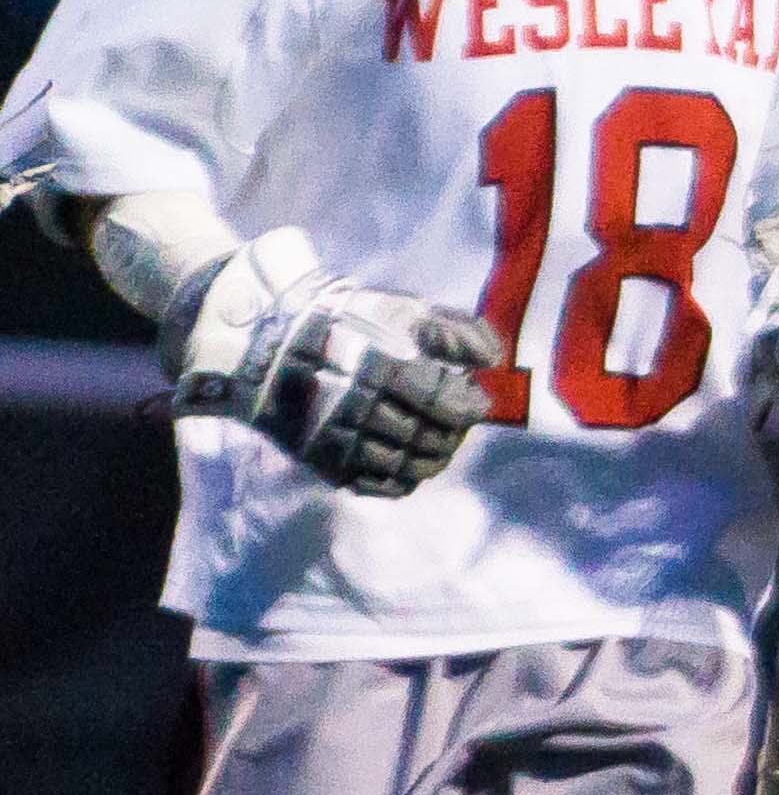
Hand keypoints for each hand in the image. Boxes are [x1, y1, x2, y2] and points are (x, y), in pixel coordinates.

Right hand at [158, 231, 496, 496]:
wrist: (268, 342)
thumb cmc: (347, 322)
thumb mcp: (402, 310)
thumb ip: (454, 331)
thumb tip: (494, 361)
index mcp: (383, 370)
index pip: (449, 406)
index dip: (471, 406)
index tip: (474, 397)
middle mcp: (360, 409)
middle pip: (433, 440)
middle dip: (454, 433)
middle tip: (456, 421)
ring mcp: (339, 438)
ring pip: (409, 467)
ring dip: (433, 457)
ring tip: (437, 440)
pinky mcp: (324, 459)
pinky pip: (378, 484)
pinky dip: (402, 479)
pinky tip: (408, 461)